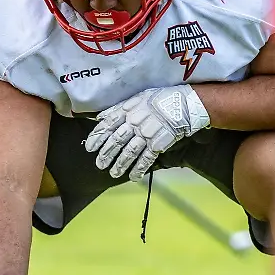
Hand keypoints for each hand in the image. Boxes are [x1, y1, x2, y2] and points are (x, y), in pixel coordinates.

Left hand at [84, 85, 209, 180]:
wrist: (184, 103)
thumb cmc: (160, 98)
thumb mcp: (137, 98)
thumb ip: (118, 109)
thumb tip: (101, 117)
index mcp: (128, 110)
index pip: (108, 125)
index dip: (97, 137)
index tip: (89, 148)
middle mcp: (135, 122)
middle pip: (116, 140)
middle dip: (106, 154)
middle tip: (99, 164)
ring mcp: (146, 133)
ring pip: (129, 151)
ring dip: (120, 164)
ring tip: (113, 173)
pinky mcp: (158, 142)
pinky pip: (146, 158)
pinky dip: (139, 168)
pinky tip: (133, 176)